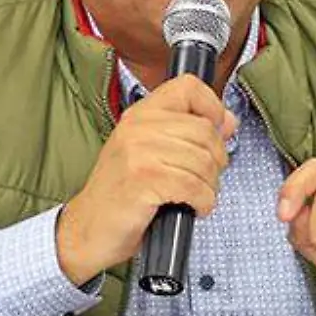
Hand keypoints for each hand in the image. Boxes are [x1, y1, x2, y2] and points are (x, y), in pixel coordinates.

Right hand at [56, 75, 237, 284]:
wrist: (87, 228)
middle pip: (205, 130)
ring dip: (209, 186)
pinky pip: (194, 186)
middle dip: (216, 161)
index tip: (216, 131)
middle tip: (205, 179)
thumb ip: (187, 133)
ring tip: (196, 197)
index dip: (212, 107)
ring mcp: (139, 152)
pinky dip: (203, 202)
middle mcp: (138, 127)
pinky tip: (192, 208)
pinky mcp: (143, 179)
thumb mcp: (150, 154)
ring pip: (203, 161)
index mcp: (140, 114)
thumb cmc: (120, 195)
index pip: (187, 87)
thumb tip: (227, 121)